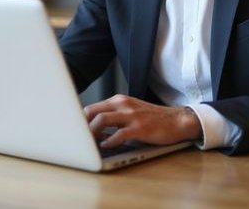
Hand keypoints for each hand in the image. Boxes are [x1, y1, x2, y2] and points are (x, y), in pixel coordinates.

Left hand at [83, 94, 200, 148]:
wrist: (177, 120)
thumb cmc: (151, 119)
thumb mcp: (130, 112)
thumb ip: (113, 116)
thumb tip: (91, 129)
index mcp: (119, 100)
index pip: (91, 108)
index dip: (79, 121)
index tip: (72, 132)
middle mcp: (123, 104)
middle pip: (92, 111)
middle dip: (81, 126)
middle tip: (76, 140)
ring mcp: (131, 115)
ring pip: (102, 120)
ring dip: (91, 134)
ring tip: (88, 145)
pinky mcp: (140, 128)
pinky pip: (118, 134)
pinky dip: (108, 142)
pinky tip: (105, 147)